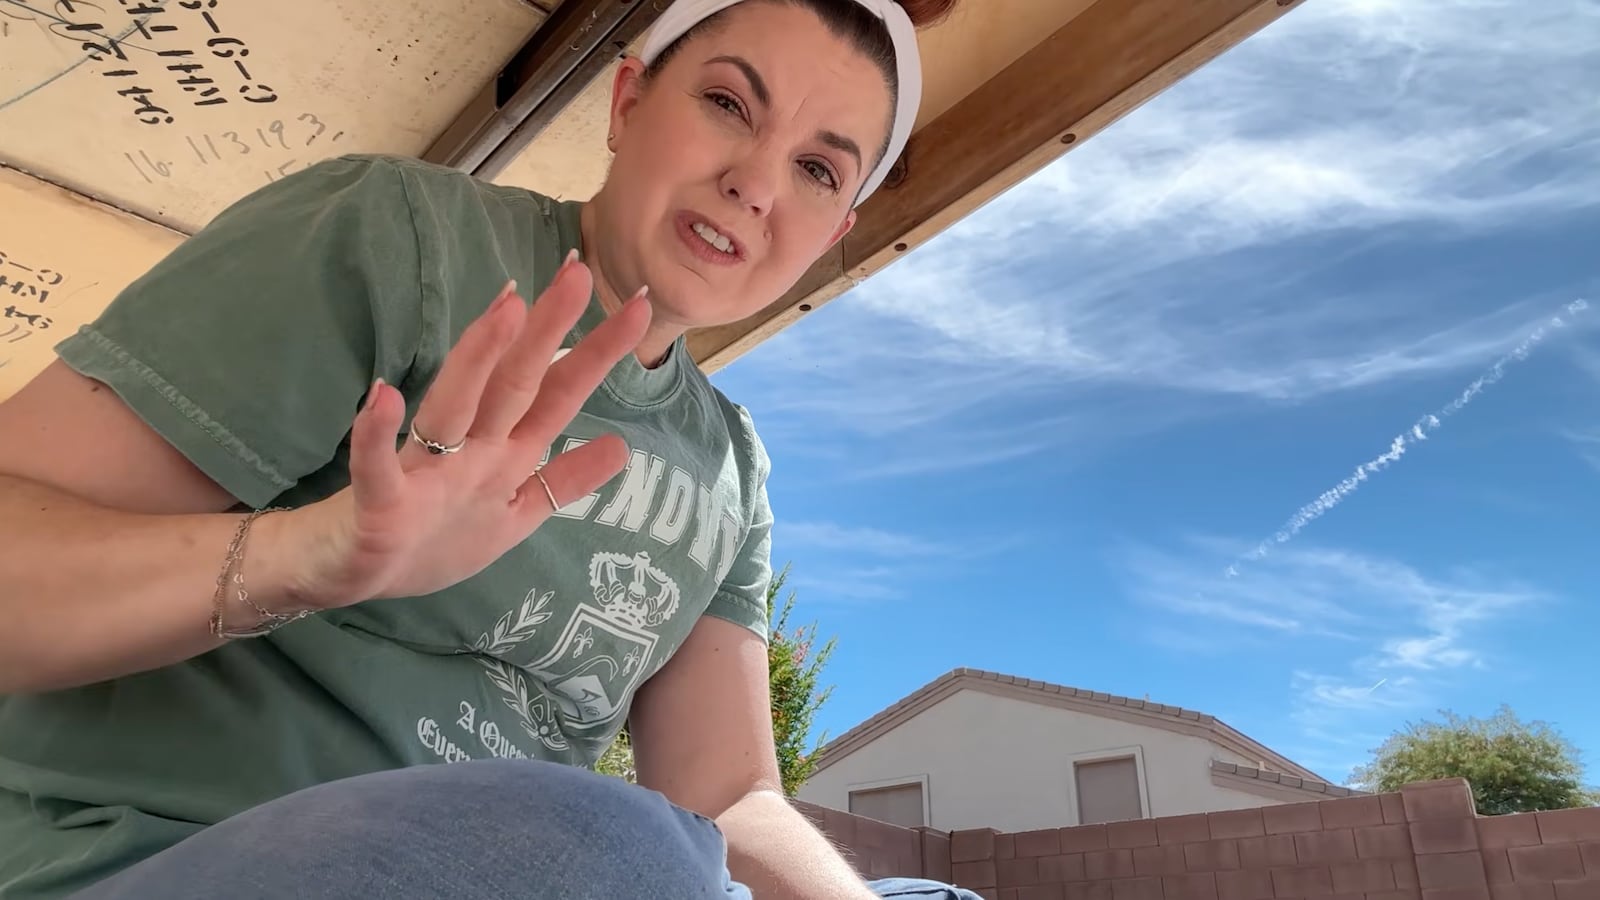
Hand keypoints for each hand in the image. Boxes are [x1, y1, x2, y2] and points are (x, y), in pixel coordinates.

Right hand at [270, 256, 648, 610]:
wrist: (342, 575)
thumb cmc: (425, 537)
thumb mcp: (510, 517)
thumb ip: (560, 482)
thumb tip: (621, 447)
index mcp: (503, 454)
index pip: (558, 395)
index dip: (597, 354)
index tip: (641, 307)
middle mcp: (469, 451)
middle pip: (514, 384)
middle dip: (548, 331)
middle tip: (580, 273)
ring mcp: (424, 472)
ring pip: (454, 407)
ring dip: (477, 359)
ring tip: (506, 309)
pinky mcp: (379, 504)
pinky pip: (377, 467)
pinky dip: (377, 433)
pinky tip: (384, 395)